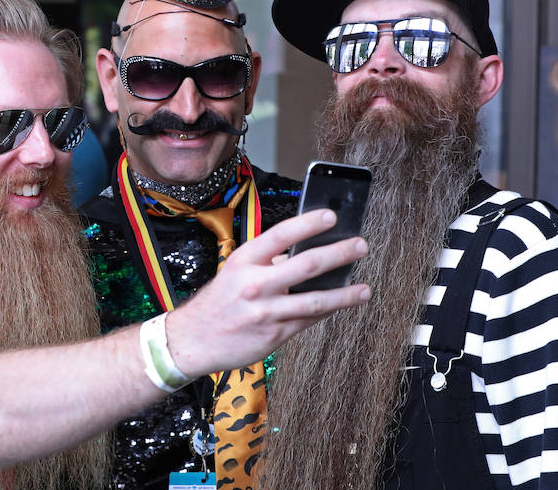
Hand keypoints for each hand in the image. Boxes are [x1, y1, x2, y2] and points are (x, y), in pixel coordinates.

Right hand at [165, 209, 369, 376]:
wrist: (192, 340)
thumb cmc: (218, 302)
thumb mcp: (236, 271)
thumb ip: (269, 263)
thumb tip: (305, 253)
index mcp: (245, 260)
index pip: (281, 235)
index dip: (308, 223)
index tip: (331, 216)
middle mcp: (256, 284)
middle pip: (306, 265)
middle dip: (339, 254)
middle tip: (359, 246)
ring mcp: (266, 311)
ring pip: (315, 300)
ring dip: (345, 293)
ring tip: (364, 289)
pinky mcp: (274, 334)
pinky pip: (308, 320)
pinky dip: (327, 311)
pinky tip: (341, 304)